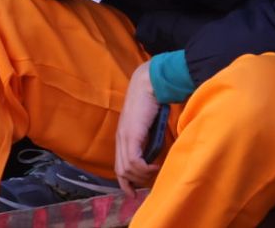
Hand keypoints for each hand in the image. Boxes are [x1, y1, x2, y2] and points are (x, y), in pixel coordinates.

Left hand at [114, 63, 164, 197]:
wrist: (148, 83)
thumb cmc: (151, 100)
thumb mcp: (148, 124)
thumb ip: (147, 138)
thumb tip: (153, 154)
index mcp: (122, 137)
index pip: (119, 166)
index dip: (125, 182)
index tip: (134, 192)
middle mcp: (120, 139)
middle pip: (121, 172)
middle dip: (135, 182)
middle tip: (150, 181)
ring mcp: (124, 138)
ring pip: (127, 170)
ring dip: (142, 176)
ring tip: (155, 172)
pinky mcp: (131, 135)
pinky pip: (134, 162)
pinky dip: (144, 169)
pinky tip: (155, 166)